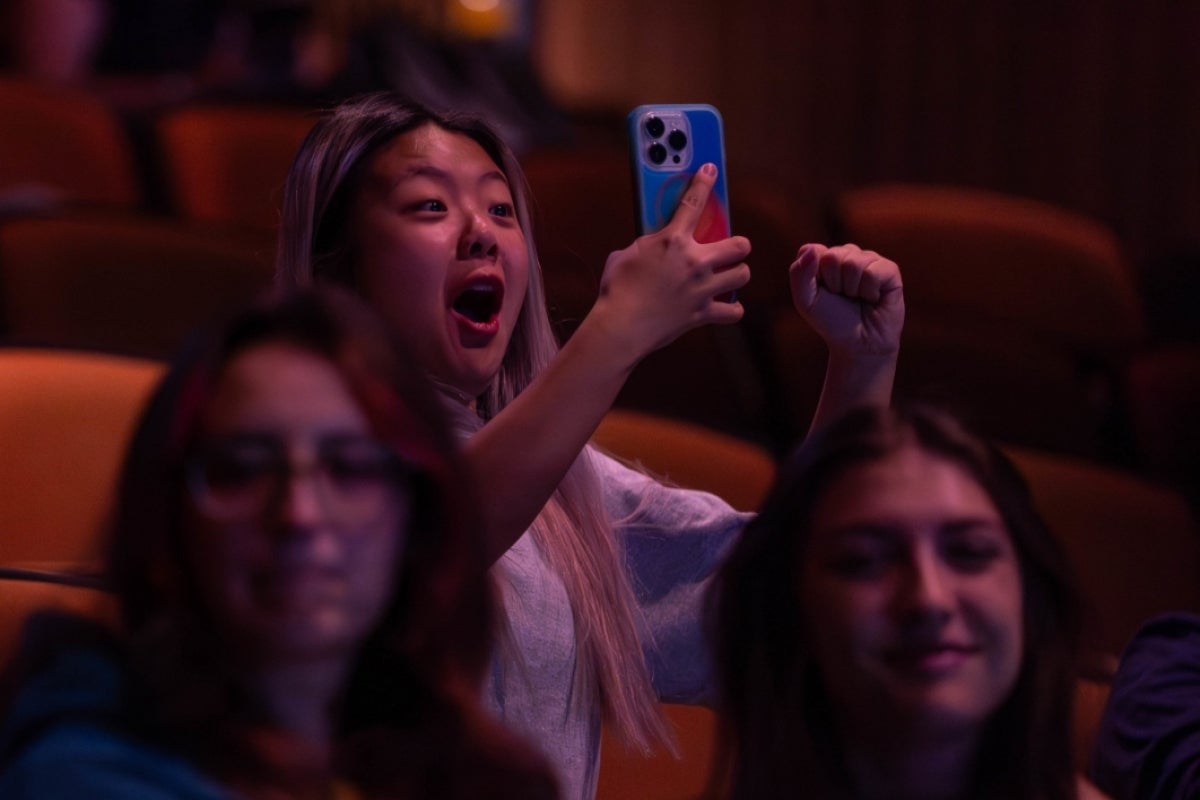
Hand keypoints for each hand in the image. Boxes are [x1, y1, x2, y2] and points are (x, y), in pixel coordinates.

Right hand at [591, 163, 751, 358]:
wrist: (621, 326)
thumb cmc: (617, 289)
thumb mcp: (625, 255)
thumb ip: (646, 245)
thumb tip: (654, 244)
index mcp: (673, 241)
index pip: (693, 202)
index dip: (704, 182)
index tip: (711, 169)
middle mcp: (695, 262)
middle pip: (738, 245)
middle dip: (738, 245)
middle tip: (729, 249)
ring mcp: (703, 288)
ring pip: (742, 275)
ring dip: (736, 274)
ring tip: (727, 276)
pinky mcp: (703, 313)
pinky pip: (733, 311)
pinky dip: (730, 309)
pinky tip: (724, 306)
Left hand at [789, 242, 903, 357]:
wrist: (859, 343)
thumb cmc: (831, 320)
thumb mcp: (805, 301)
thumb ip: (799, 274)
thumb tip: (813, 249)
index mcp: (824, 258)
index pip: (811, 250)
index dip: (813, 277)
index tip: (822, 292)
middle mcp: (847, 254)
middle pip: (832, 256)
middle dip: (834, 284)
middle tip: (842, 297)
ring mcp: (869, 259)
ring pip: (853, 263)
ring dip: (852, 289)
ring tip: (857, 298)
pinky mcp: (889, 269)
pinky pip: (873, 271)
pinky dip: (869, 291)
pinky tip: (873, 298)